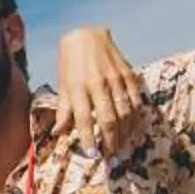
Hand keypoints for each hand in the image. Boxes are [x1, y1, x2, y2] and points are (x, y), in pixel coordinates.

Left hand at [55, 25, 147, 157]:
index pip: (83, 118)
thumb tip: (58, 133)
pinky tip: (131, 130)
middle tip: (110, 158)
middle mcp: (98, 83)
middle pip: (108, 119)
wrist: (87, 36)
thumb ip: (63, 110)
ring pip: (125, 113)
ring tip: (121, 148)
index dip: (88, 138)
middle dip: (110, 142)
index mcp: (78, 87)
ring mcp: (116, 79)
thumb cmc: (71, 65)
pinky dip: (135, 118)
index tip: (92, 155)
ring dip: (124, 134)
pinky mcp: (129, 74)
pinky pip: (136, 101)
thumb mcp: (63, 86)